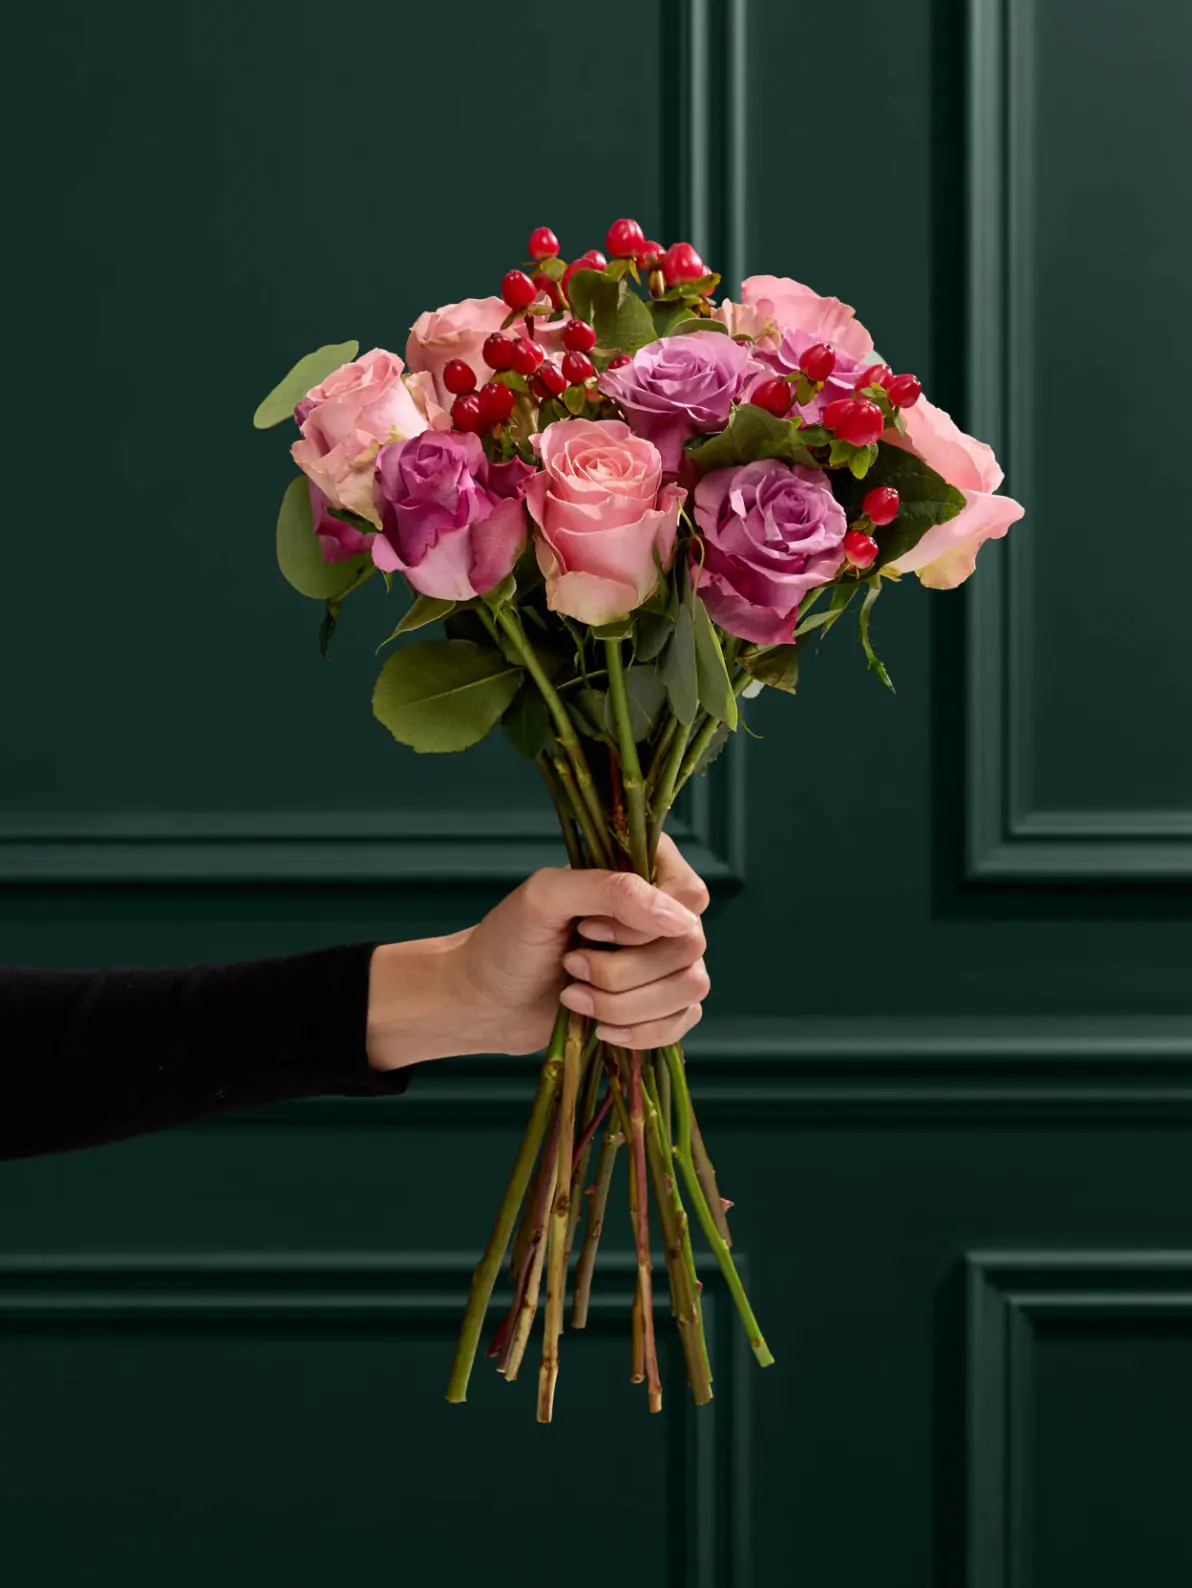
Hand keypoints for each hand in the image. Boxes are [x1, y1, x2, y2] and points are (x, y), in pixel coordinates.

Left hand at [366, 834, 710, 1069]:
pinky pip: (683, 1022)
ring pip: (691, 987)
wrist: (485, 1001)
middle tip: (571, 965)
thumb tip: (680, 919)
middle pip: (690, 946)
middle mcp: (659, 914)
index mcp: (639, 871)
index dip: (646, 922)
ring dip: (626, 1003)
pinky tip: (599, 1028)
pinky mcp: (658, 1005)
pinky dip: (640, 1032)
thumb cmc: (506, 941)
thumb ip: (611, 890)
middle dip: (624, 970)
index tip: (589, 928)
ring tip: (574, 995)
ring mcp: (662, 962)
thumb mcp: (546, 897)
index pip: (690, 894)